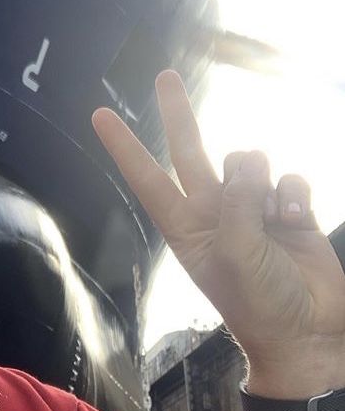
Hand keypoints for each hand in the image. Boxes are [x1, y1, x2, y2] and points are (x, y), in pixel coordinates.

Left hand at [92, 70, 344, 393]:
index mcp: (186, 228)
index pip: (147, 179)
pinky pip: (288, 178)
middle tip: (164, 77)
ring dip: (263, 180)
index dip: (125, 147)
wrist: (309, 333)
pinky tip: (297, 221)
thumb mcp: (238, 256)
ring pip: (249, 162)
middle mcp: (213, 213)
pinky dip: (294, 194)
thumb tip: (247, 166)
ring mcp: (250, 210)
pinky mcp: (287, 210)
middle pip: (190, 152)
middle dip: (177, 115)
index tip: (101, 116)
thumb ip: (237, 205)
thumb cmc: (262, 305)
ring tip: (274, 220)